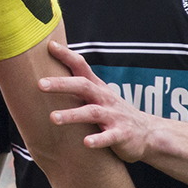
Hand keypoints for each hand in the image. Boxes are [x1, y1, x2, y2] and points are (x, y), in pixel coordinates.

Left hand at [39, 40, 158, 162]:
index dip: (66, 55)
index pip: (81, 66)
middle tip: (40, 84)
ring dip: (72, 115)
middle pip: (83, 86)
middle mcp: (104, 98)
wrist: (148, 133)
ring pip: (92, 112)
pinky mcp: (122, 135)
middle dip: (61, 84)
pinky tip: (86, 143)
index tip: (49, 45)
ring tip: (53, 118)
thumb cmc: (113, 112)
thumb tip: (49, 70)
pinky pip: (109, 137)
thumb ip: (78, 86)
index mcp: (97, 87)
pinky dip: (98, 140)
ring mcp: (114, 116)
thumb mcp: (98, 95)